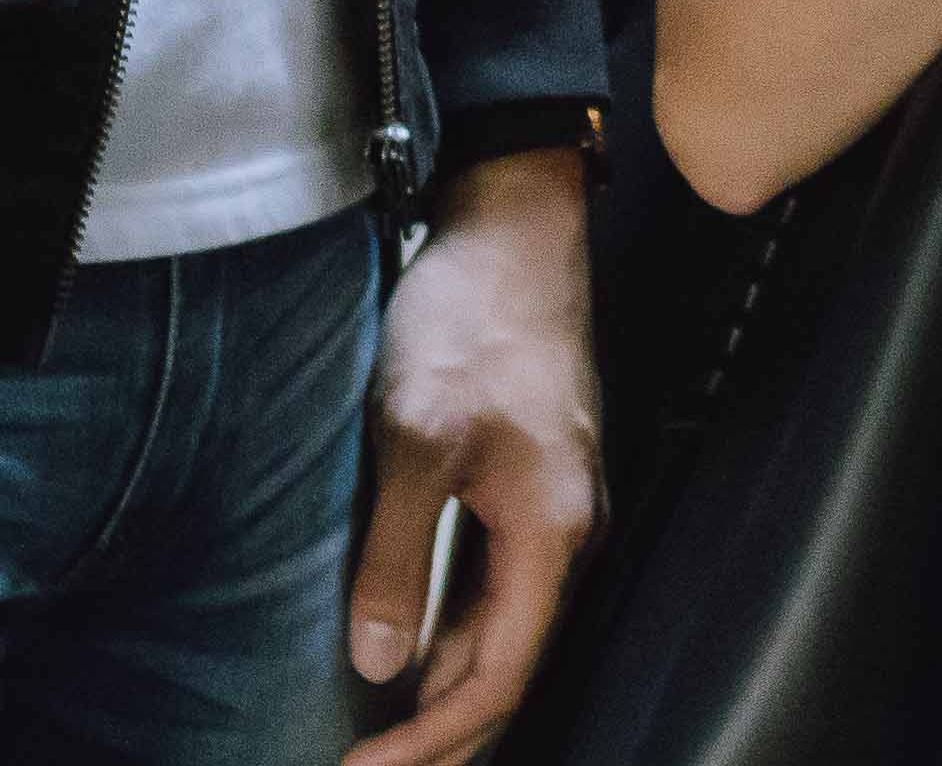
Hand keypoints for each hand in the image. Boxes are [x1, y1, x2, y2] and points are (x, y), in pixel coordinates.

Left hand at [347, 149, 597, 765]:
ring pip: (505, 636)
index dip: (429, 742)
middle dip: (441, 740)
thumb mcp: (416, 434)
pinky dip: (452, 641)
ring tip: (373, 739)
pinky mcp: (529, 485)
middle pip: (512, 674)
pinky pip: (497, 594)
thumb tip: (378, 664)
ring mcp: (554, 510)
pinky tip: (405, 653)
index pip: (497, 679)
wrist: (514, 227)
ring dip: (444, 697)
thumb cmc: (471, 319)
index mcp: (554, 532)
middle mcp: (568, 534)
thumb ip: (399, 555)